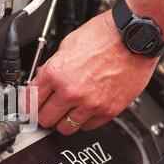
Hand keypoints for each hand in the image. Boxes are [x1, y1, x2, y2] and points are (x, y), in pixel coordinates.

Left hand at [25, 10, 157, 134]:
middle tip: (48, 109)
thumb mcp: (67, 45)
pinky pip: (87, 126)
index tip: (29, 108)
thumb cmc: (105, 35)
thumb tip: (42, 81)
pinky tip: (85, 108)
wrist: (135, 36)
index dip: (28, 106)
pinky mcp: (108, 111)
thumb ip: (52, 66)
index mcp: (55, 73)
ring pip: (65, 128)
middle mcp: (71, 91)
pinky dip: (84, 120)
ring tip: (68, 110)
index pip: (30, 101)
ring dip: (63, 120)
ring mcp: (90, 104)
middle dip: (44, 114)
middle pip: (45, 120)